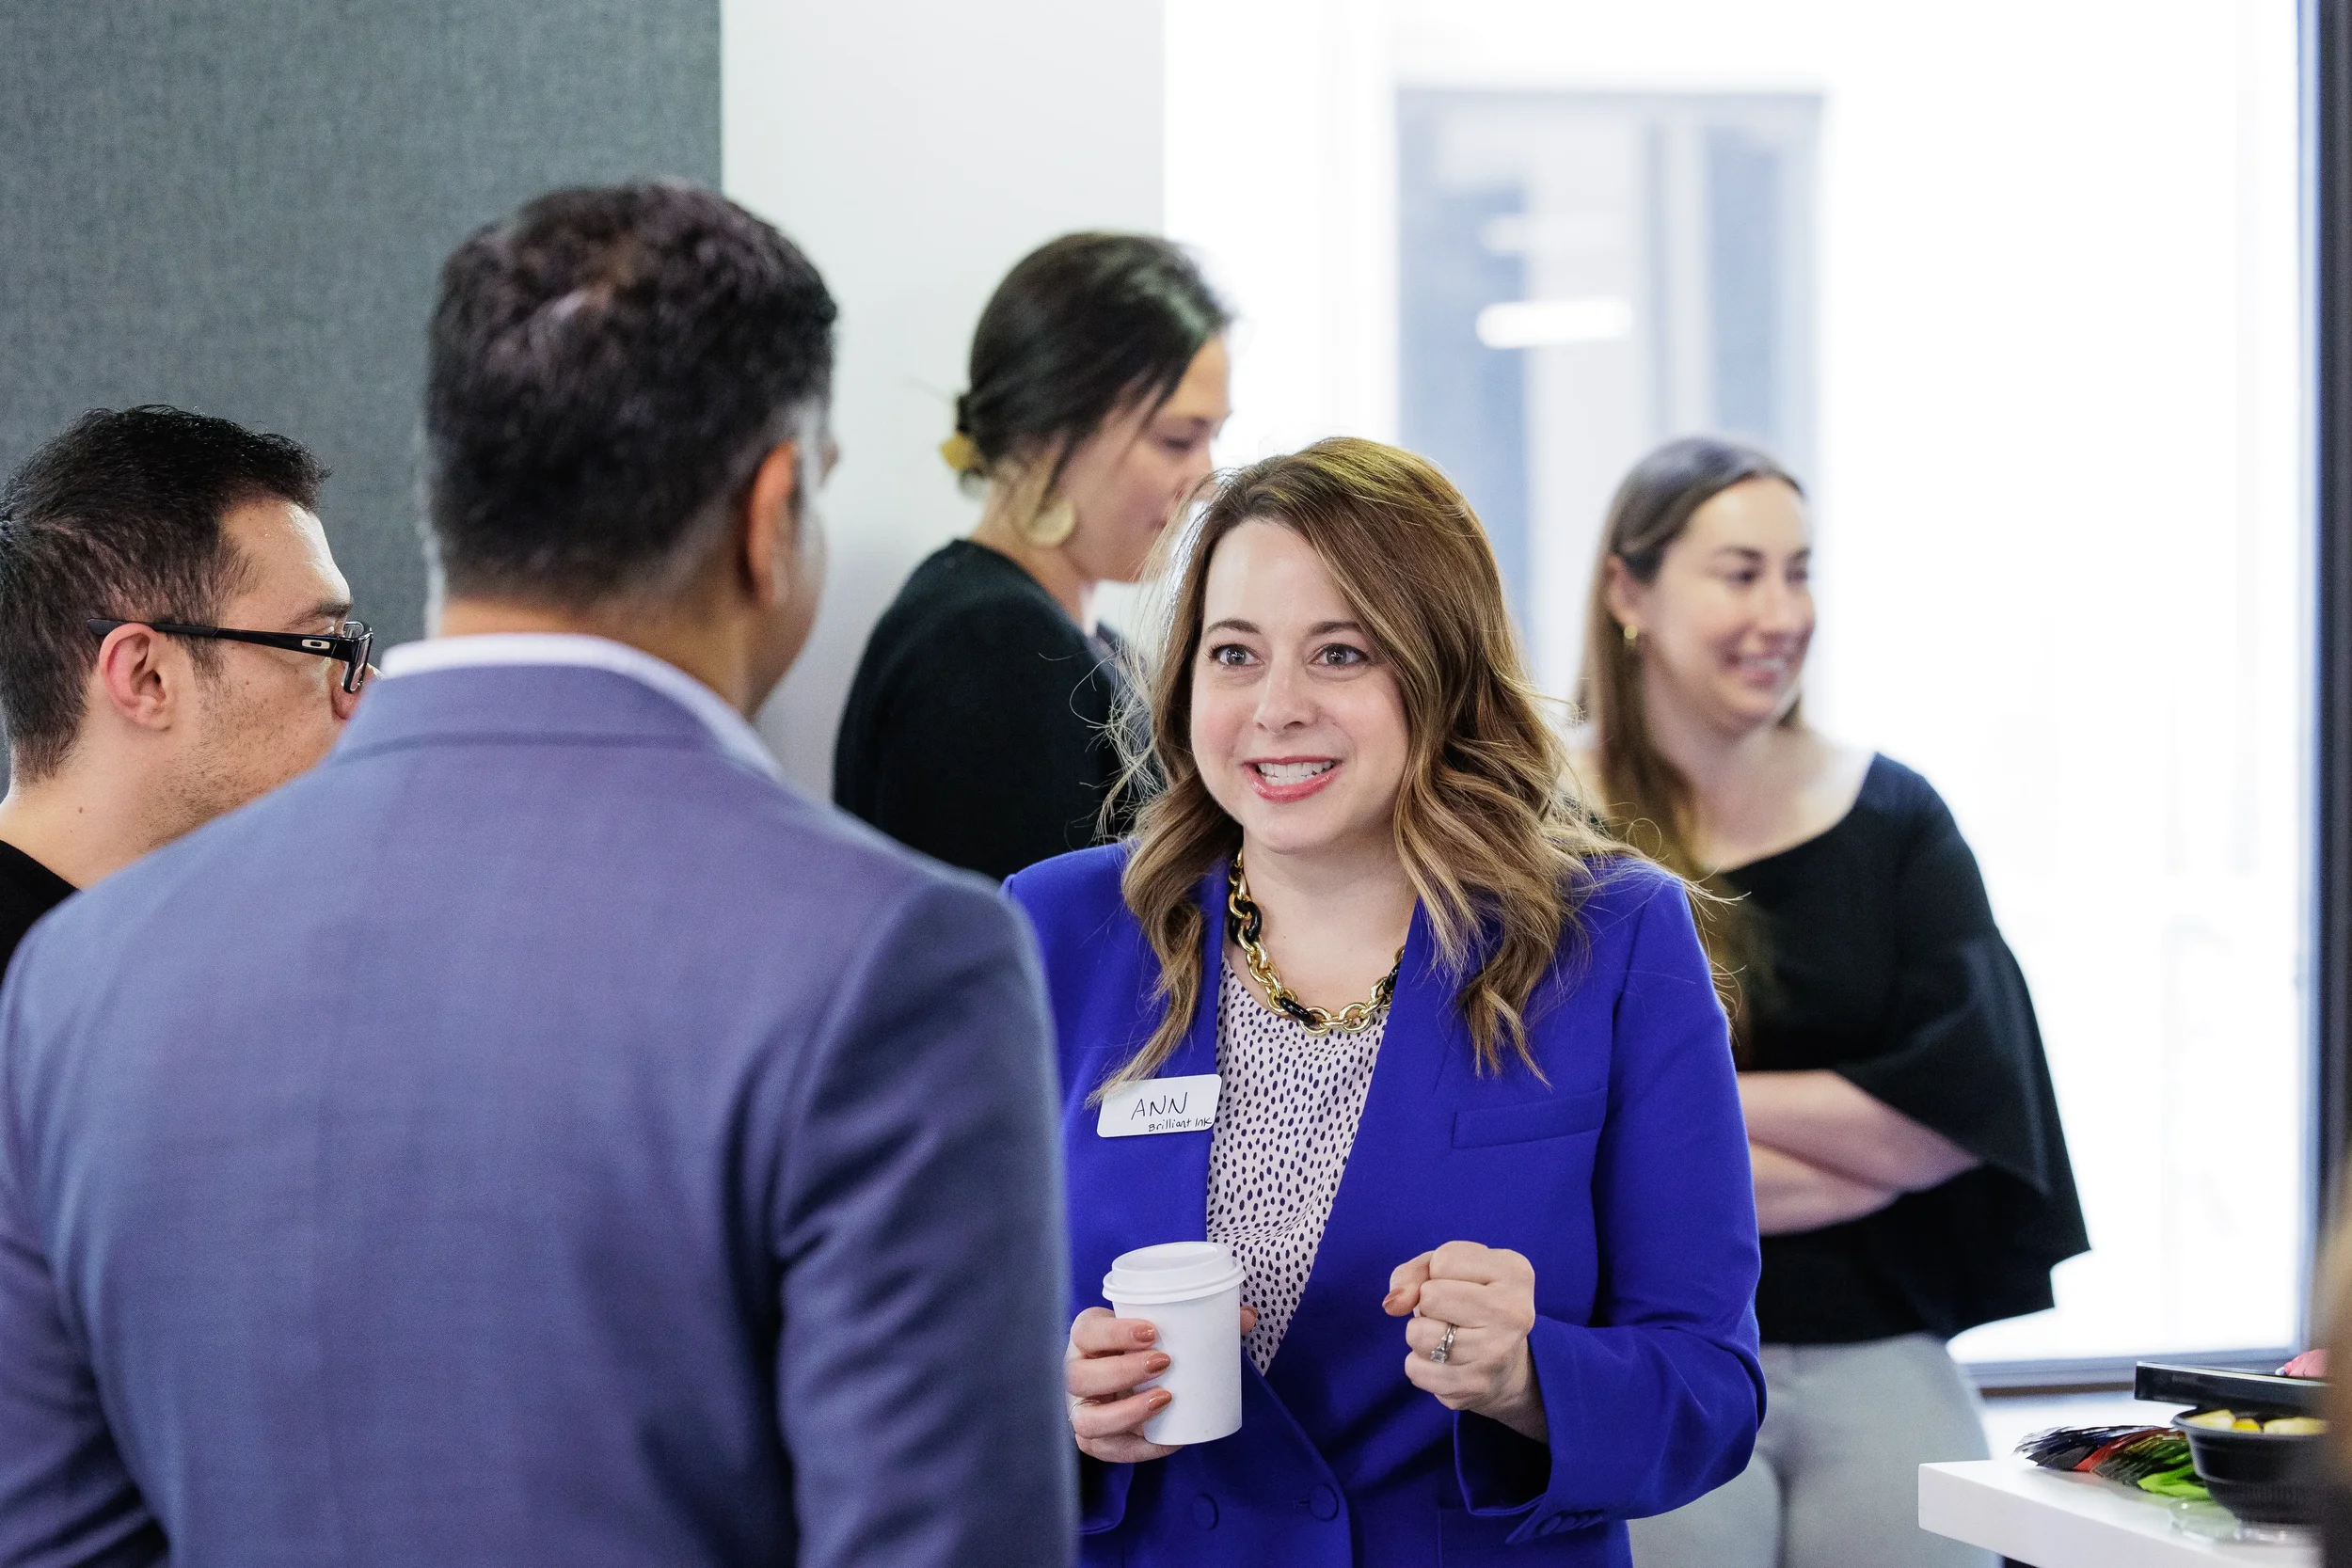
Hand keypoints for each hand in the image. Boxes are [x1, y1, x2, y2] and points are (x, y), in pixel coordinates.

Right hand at [1064, 1304, 1258, 1463]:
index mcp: (1086, 1336)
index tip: (1151, 1331)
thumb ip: (1203, 1320)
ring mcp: (1079, 1408)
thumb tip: (1248, 1316)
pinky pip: (1106, 1451)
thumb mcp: (1162, 1328)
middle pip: (1079, 1377)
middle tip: (1165, 1363)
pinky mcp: (1092, 1437)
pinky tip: (1170, 1439)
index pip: (1086, 1330)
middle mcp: (1074, 1371)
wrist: (1125, 1373)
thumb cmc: (1142, 1346)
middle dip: (1122, 1372)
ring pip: (1086, 1419)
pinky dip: (1139, 1449)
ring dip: (1126, 1413)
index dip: (1113, 1332)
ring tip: (1165, 1400)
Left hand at [1383, 1241, 1545, 1441]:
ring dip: (1421, 1334)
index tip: (1463, 1284)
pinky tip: (1446, 1361)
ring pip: (1418, 1334)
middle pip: (1430, 1297)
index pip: (1444, 1261)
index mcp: (1515, 1272)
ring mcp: (1497, 1353)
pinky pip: (1415, 1369)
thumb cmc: (1470, 1301)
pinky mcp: (1476, 1386)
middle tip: (1453, 1313)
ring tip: (1447, 1336)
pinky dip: (1419, 1364)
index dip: (1439, 1272)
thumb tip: (1393, 1304)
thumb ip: (1414, 1271)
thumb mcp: (1449, 1269)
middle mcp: (1514, 1313)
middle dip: (1428, 1303)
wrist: (1504, 1364)